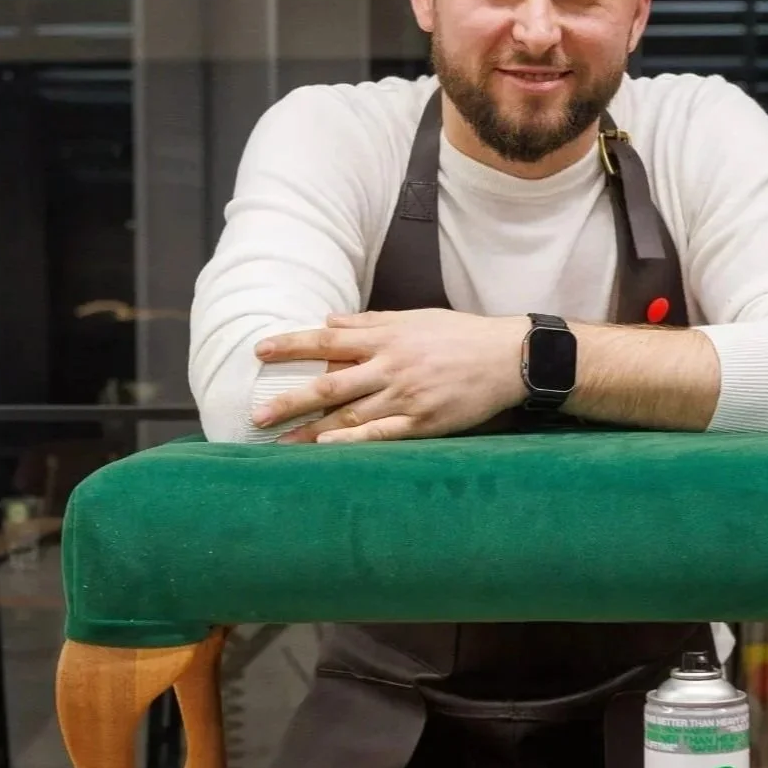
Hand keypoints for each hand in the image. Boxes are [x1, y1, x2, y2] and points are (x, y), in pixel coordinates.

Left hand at [252, 308, 529, 442]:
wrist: (509, 358)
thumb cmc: (461, 336)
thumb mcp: (415, 318)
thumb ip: (370, 322)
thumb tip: (328, 321)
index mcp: (387, 338)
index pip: (328, 341)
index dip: (292, 345)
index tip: (259, 352)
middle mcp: (391, 367)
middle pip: (331, 385)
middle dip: (291, 401)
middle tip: (257, 415)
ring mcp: (407, 397)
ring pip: (350, 416)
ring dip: (313, 432)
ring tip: (282, 446)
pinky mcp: (425, 423)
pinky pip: (382, 435)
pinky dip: (353, 442)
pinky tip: (328, 449)